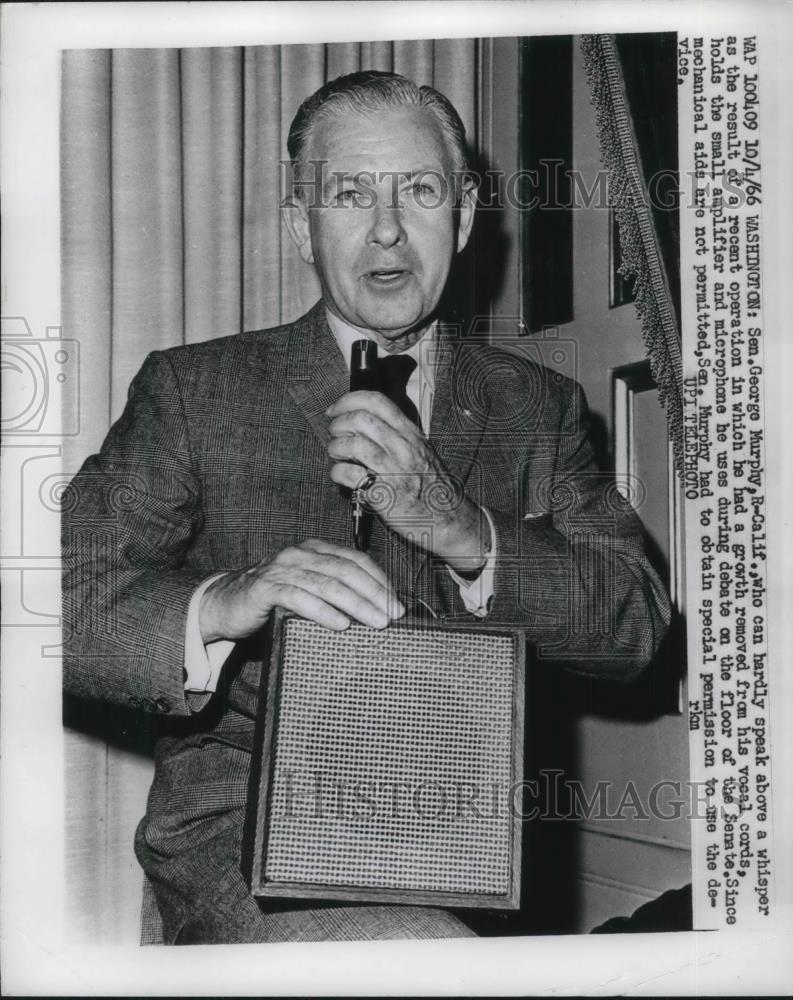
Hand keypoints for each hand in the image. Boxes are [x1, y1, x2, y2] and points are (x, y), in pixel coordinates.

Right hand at [198, 538, 404, 643]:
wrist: (224, 604)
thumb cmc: (272, 600)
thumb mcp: (307, 590)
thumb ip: (333, 592)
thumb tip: (374, 611)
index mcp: (314, 550)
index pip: (355, 559)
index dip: (379, 580)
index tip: (397, 602)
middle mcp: (300, 554)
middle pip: (346, 570)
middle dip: (374, 593)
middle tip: (393, 615)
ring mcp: (282, 569)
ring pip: (327, 584)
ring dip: (356, 604)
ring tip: (375, 621)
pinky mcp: (265, 588)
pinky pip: (299, 598)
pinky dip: (322, 611)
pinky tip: (340, 624)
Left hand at [326, 391, 489, 572]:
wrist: (449, 518)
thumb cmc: (433, 486)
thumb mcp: (422, 450)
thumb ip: (397, 434)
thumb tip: (363, 421)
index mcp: (411, 434)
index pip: (377, 402)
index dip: (349, 401)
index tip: (336, 410)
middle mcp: (402, 448)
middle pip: (360, 419)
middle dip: (338, 424)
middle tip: (334, 434)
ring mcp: (392, 470)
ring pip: (352, 444)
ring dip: (336, 447)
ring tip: (337, 455)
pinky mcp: (382, 494)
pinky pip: (349, 474)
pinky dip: (337, 472)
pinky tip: (341, 475)